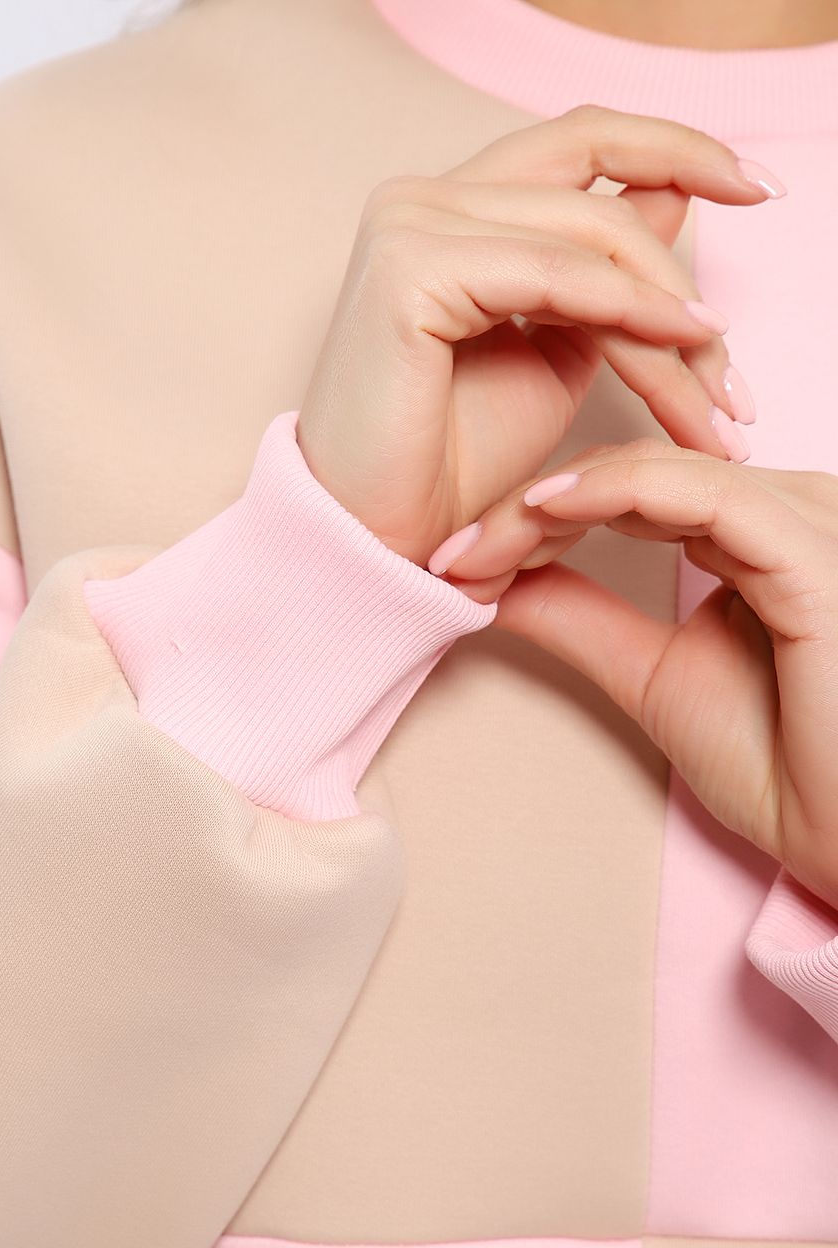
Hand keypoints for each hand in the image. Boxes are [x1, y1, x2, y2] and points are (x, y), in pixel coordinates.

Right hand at [297, 103, 776, 570]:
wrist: (385, 539)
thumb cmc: (455, 464)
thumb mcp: (558, 353)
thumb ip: (606, 277)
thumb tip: (677, 198)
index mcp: (451, 210)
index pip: (579, 142)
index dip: (674, 146)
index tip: (759, 186)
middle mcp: (423, 198)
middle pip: (596, 182)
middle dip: (682, 272)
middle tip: (733, 372)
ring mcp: (410, 224)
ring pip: (588, 235)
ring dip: (667, 315)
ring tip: (714, 399)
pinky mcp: (409, 268)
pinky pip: (554, 273)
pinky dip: (627, 311)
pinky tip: (674, 350)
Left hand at [439, 440, 837, 910]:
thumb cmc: (788, 770)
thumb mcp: (654, 678)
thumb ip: (585, 619)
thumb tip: (497, 582)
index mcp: (762, 539)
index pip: (637, 493)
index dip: (541, 517)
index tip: (459, 560)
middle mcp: (791, 513)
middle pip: (638, 473)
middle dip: (532, 508)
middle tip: (451, 552)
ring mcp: (808, 524)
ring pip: (658, 471)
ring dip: (555, 501)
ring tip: (478, 542)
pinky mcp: (813, 551)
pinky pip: (704, 494)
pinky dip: (615, 492)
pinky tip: (543, 506)